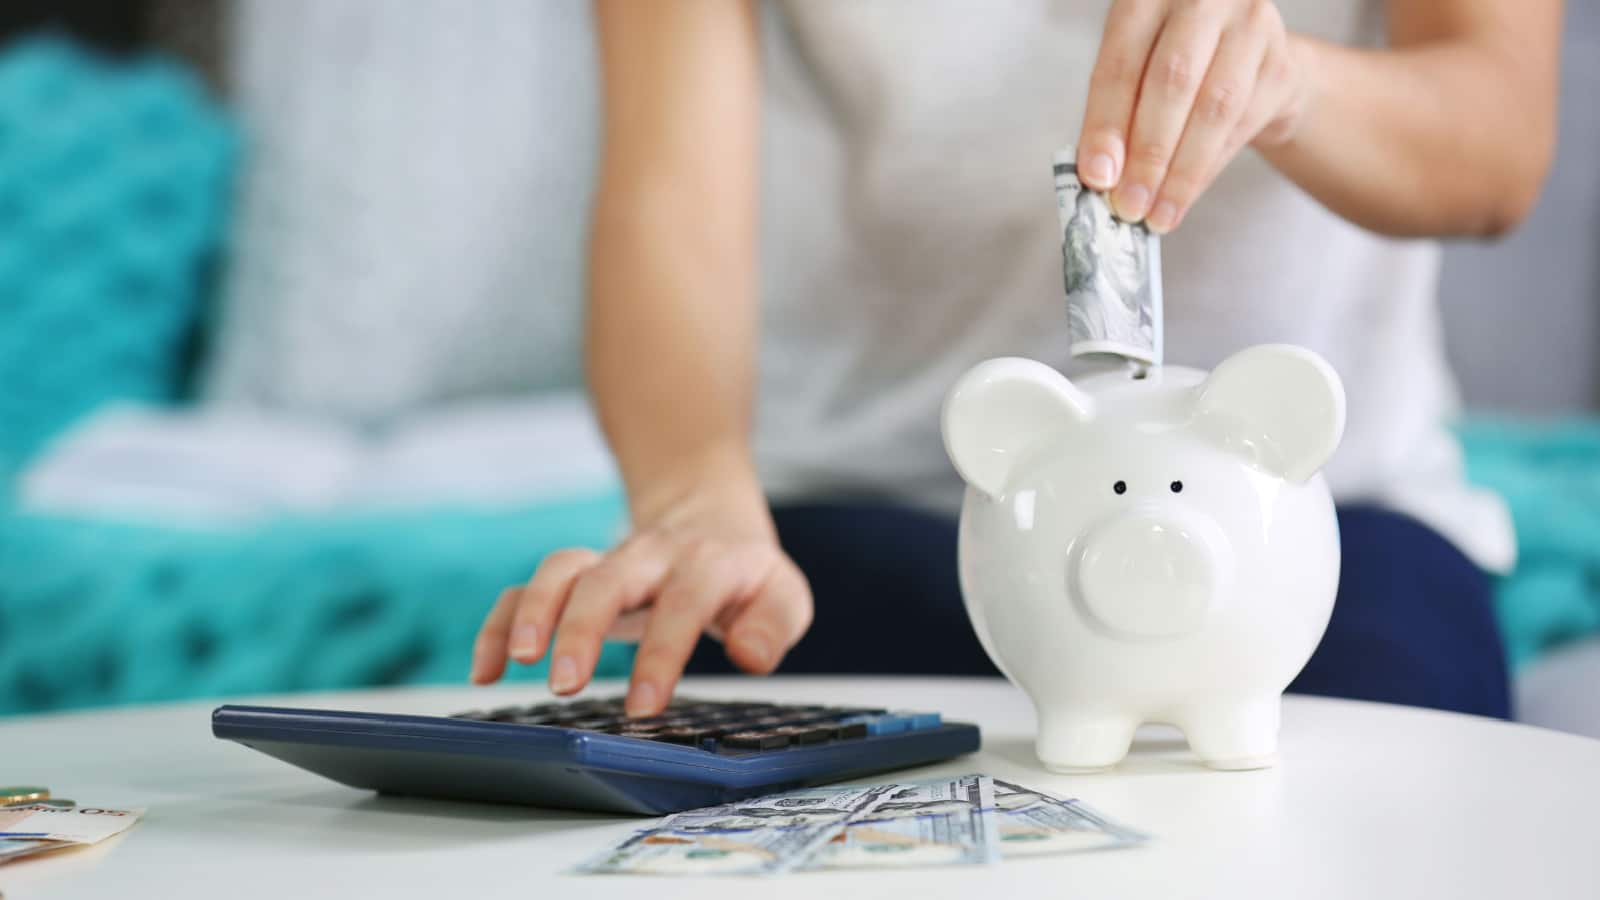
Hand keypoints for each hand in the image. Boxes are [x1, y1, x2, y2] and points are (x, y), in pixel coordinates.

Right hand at [469, 459, 812, 716]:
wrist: (708, 515)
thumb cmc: (744, 572)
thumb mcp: (782, 595)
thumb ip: (773, 626)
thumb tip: (750, 656)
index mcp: (707, 564)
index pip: (683, 603)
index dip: (661, 653)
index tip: (643, 707)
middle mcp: (651, 557)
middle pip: (608, 580)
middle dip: (582, 629)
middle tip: (565, 684)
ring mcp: (608, 561)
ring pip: (561, 571)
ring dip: (533, 613)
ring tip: (517, 663)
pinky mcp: (577, 575)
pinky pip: (528, 589)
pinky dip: (501, 624)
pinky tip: (485, 668)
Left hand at [1076, 0, 1310, 232]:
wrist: (1246, 52)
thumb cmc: (1174, 60)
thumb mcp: (1135, 69)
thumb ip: (1116, 113)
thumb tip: (1101, 175)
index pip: (1121, 65)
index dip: (1106, 126)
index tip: (1097, 178)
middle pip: (1172, 82)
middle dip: (1147, 155)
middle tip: (1130, 205)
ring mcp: (1249, 23)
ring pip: (1214, 108)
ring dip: (1182, 171)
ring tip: (1158, 214)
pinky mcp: (1281, 60)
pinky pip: (1242, 124)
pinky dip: (1209, 168)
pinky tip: (1185, 196)